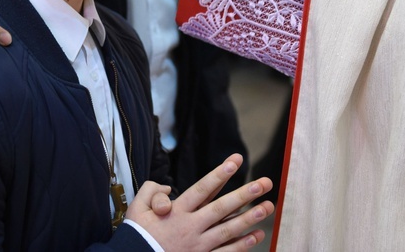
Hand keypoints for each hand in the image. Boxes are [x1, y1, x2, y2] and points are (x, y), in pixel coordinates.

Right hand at [126, 154, 273, 250]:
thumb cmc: (137, 235)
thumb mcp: (137, 208)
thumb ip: (151, 191)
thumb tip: (168, 188)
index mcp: (176, 212)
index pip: (202, 189)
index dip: (219, 174)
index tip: (235, 161)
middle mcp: (190, 227)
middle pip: (221, 208)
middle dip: (244, 194)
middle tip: (264, 183)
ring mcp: (198, 246)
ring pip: (228, 230)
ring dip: (250, 218)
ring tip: (268, 207)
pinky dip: (242, 245)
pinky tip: (256, 235)